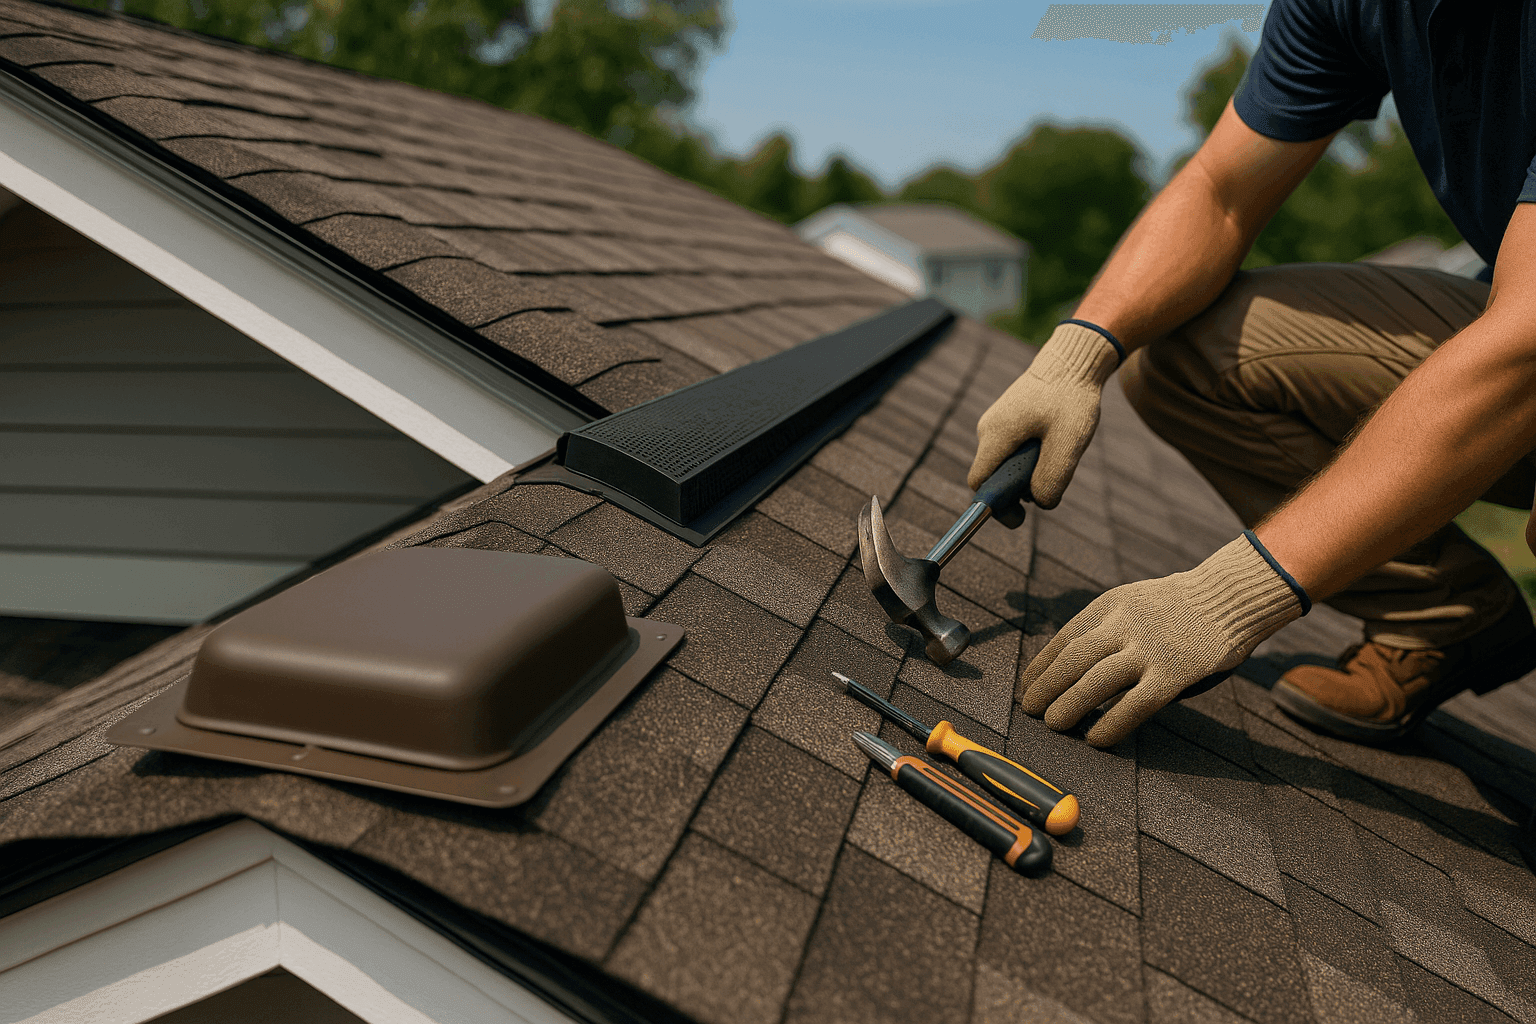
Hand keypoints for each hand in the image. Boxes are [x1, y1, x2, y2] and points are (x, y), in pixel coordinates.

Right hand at [968, 321, 1121, 508]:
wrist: (1074, 360)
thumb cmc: (1071, 399)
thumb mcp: (1068, 444)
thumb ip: (1051, 479)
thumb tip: (1038, 503)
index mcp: (995, 435)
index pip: (979, 483)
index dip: (996, 504)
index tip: (1020, 516)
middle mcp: (988, 430)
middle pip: (994, 476)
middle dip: (1020, 487)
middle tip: (1052, 475)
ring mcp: (996, 423)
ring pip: (1006, 464)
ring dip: (1029, 469)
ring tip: (1057, 449)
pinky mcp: (1007, 420)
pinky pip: (1013, 450)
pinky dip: (1032, 455)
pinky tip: (1053, 440)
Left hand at [1018, 535, 1306, 746]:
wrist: (1230, 595)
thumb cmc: (1180, 608)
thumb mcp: (1135, 604)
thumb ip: (1109, 632)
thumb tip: (1076, 674)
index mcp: (1110, 605)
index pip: (1064, 638)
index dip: (1041, 665)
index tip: (1027, 685)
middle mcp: (1124, 624)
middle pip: (1073, 659)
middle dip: (1046, 686)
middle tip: (1030, 709)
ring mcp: (1149, 649)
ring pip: (1096, 681)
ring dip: (1069, 705)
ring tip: (1053, 725)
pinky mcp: (1174, 673)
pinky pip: (1134, 704)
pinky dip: (1110, 723)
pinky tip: (1095, 739)